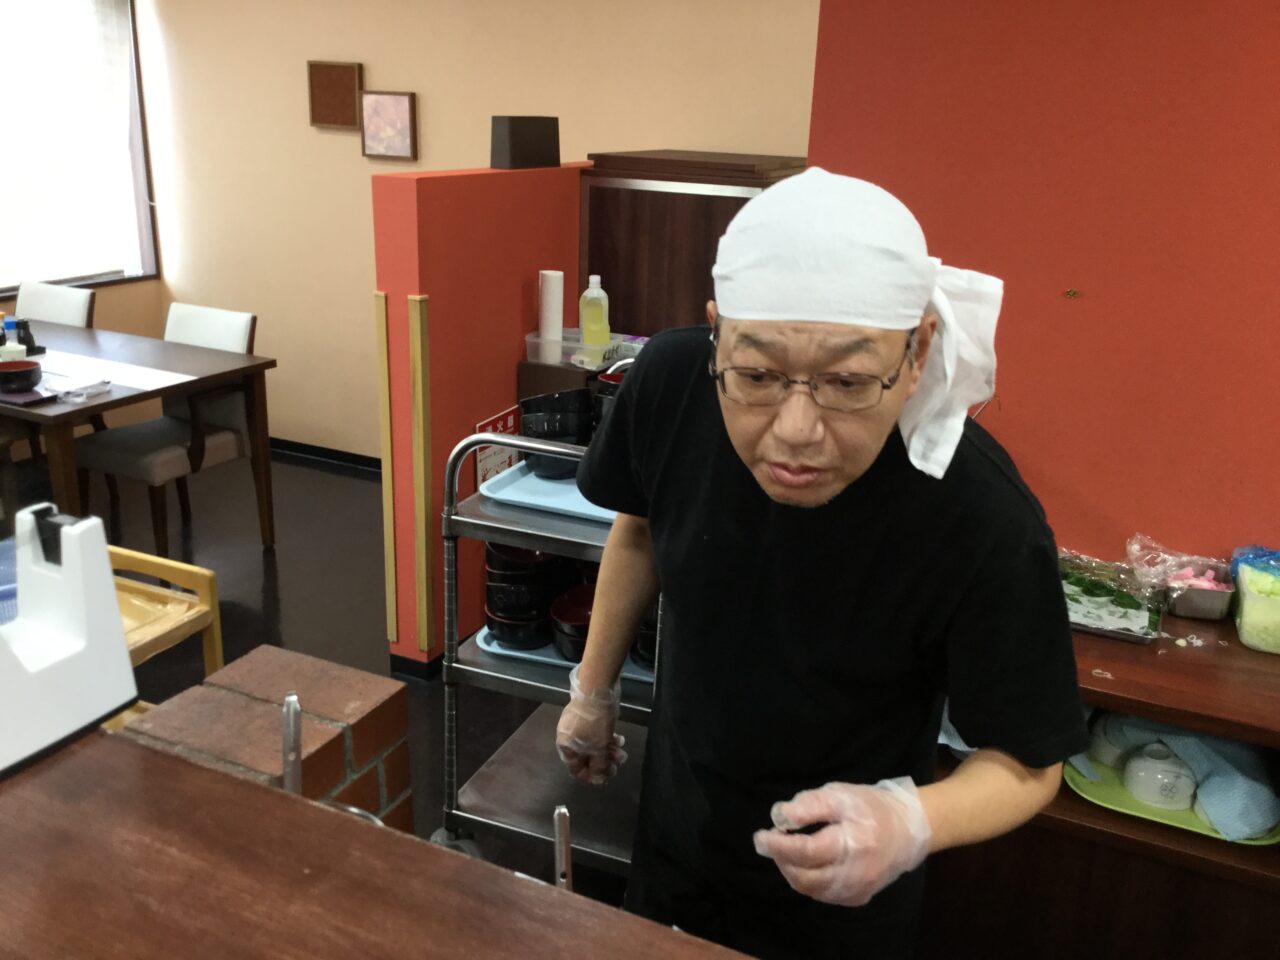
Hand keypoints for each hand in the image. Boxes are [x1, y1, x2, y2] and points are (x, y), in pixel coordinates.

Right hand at [555, 665, 627, 784]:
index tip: (605, 779)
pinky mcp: (590, 718)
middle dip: (603, 763)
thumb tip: (598, 781)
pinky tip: (620, 739)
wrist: (597, 690)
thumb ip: (598, 766)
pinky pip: (598, 735)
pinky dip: (608, 739)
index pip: (576, 770)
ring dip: (609, 752)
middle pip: (587, 758)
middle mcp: (570, 738)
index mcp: (566, 747)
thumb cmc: (594, 723)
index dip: (591, 776)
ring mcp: (580, 727)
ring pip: (595, 746)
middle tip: (617, 765)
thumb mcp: (598, 748)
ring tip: (622, 752)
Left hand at [752, 778, 931, 906]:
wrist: (909, 829)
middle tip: (772, 841)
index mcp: (853, 843)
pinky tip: (807, 862)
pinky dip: (808, 880)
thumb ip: (809, 805)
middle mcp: (855, 873)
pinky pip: (823, 893)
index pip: (806, 852)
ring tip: (788, 849)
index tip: (760, 837)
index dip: (778, 846)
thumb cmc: (871, 806)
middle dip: (781, 860)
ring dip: (792, 870)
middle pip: (804, 877)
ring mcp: (857, 889)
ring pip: (811, 889)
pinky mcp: (858, 897)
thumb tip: (780, 817)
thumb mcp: (840, 795)